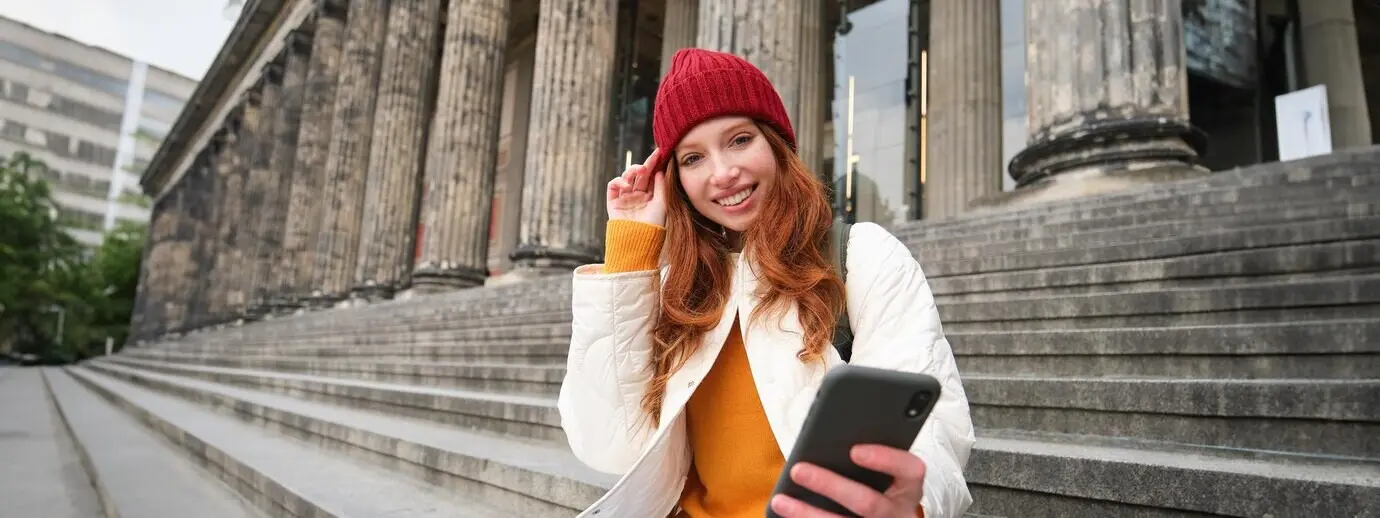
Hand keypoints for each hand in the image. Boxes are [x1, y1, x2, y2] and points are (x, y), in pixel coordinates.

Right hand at [606, 148, 666, 226]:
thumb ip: (661, 186)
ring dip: (632, 171)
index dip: (654, 164)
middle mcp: (637, 196)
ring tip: (640, 171)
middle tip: (650, 160)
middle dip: (644, 165)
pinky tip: (627, 185)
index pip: (651, 176)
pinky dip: (619, 181)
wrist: (639, 241)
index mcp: (650, 196)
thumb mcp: (662, 203)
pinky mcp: (613, 202)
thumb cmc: (653, 225)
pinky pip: (613, 186)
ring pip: (626, 178)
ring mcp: (625, 198)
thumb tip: (660, 170)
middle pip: (639, 175)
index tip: (659, 153)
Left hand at [769, 445, 926, 516]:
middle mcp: (899, 512)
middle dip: (830, 485)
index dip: (885, 459)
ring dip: (808, 513)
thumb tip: (829, 435)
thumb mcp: (887, 471)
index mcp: (909, 487)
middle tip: (799, 470)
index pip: (909, 469)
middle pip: (868, 502)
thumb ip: (869, 455)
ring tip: (780, 500)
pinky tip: (787, 514)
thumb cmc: (883, 485)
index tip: (855, 450)